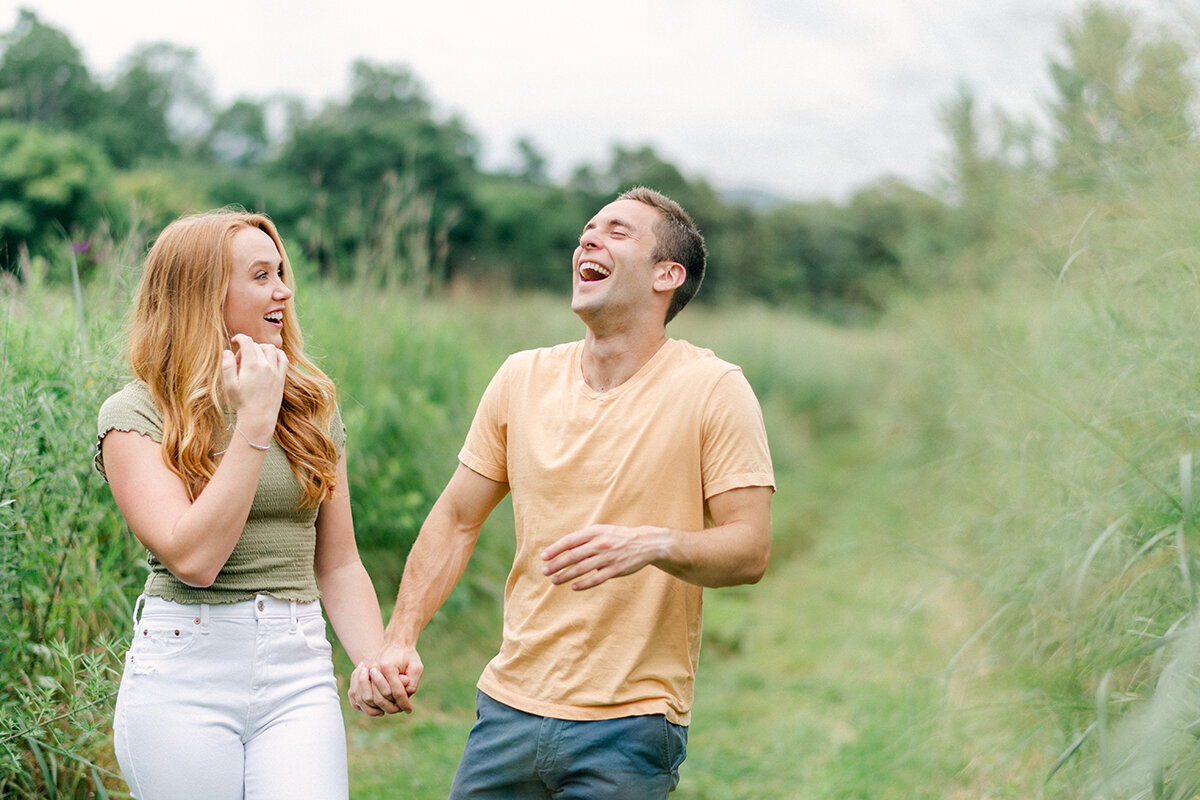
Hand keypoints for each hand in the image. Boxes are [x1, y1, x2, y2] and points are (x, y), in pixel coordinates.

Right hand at [221, 333, 287, 436]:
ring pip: (270, 348)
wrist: (259, 417)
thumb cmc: (242, 402)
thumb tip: (227, 351)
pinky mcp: (282, 376)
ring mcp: (276, 370)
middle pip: (256, 346)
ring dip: (261, 349)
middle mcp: (265, 365)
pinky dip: (277, 353)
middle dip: (247, 349)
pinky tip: (270, 358)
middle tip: (240, 362)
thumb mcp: (229, 385)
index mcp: (251, 365)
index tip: (235, 341)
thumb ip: (227, 366)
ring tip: (254, 359)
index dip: (239, 338)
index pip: (247, 342)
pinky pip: (283, 357)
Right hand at [348, 643, 422, 715]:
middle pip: (379, 697)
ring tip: (390, 710)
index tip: (409, 710)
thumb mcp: (416, 666)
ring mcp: (365, 672)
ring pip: (367, 699)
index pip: (396, 692)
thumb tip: (406, 696)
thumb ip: (412, 682)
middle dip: (391, 707)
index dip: (404, 703)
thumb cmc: (407, 655)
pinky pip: (357, 695)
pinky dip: (365, 705)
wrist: (396, 643)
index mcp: (388, 667)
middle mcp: (373, 669)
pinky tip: (378, 709)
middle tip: (400, 710)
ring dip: (378, 709)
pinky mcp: (360, 675)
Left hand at [541, 524, 664, 589]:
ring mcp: (608, 557)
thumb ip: (584, 539)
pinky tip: (574, 587)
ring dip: (566, 575)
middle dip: (557, 564)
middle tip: (545, 571)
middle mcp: (600, 544)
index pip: (570, 541)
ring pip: (582, 569)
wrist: (645, 543)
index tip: (543, 557)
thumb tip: (564, 549)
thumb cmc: (618, 537)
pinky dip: (584, 584)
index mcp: (595, 532)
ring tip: (555, 581)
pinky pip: (596, 579)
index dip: (555, 549)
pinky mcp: (616, 570)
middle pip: (573, 556)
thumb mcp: (602, 531)